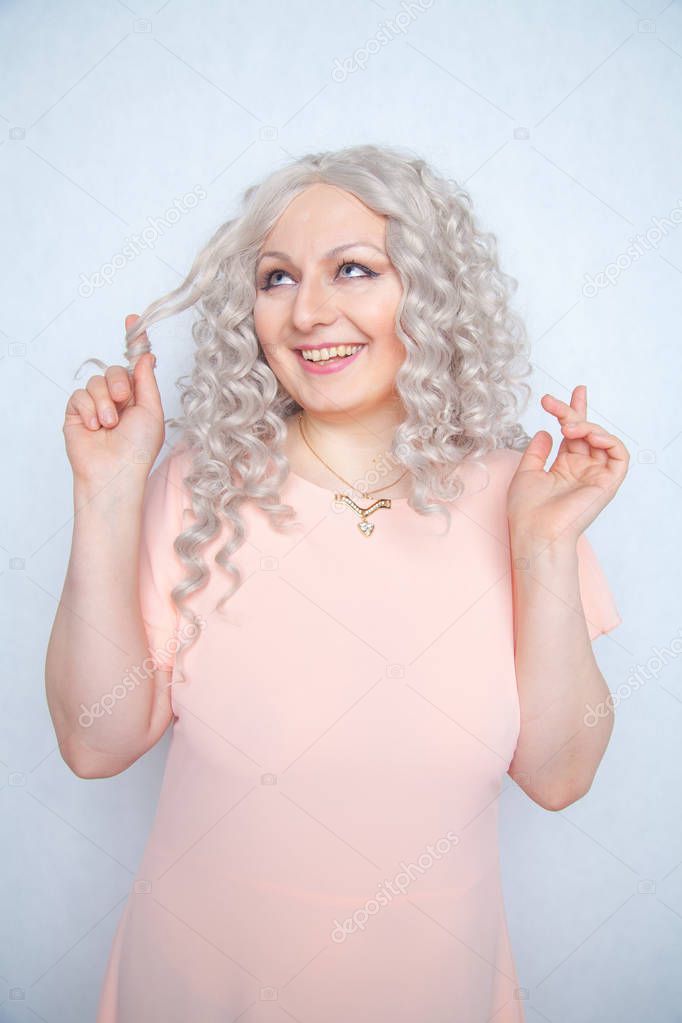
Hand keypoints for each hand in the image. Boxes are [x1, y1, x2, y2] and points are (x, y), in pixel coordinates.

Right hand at [63, 314, 164, 486]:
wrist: (115, 472)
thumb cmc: (138, 449)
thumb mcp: (152, 410)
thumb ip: (146, 381)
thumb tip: (146, 354)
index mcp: (137, 398)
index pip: (134, 365)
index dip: (134, 342)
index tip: (134, 319)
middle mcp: (117, 400)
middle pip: (114, 370)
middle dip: (119, 383)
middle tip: (123, 401)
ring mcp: (96, 406)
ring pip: (96, 381)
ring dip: (105, 402)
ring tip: (109, 424)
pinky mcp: (77, 413)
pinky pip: (80, 395)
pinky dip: (89, 409)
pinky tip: (95, 427)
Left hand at [506, 384, 628, 544]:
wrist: (535, 532)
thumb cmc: (527, 511)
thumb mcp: (526, 473)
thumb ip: (537, 452)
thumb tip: (545, 431)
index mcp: (564, 467)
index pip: (573, 434)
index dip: (571, 411)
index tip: (557, 396)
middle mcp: (582, 469)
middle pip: (586, 431)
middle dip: (574, 411)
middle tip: (553, 404)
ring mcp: (595, 476)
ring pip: (602, 440)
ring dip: (587, 426)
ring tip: (568, 426)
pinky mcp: (607, 484)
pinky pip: (619, 456)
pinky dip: (609, 441)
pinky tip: (591, 436)